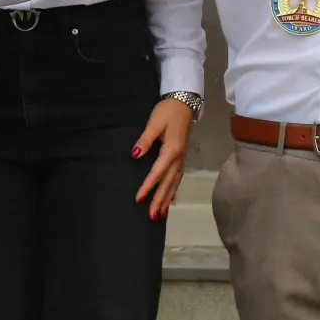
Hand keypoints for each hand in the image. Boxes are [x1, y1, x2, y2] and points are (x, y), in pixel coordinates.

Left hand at [134, 97, 194, 218]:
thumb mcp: (154, 123)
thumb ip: (144, 140)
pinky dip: (173, 190)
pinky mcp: (181, 157)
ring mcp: (182, 158)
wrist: (185, 103)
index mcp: (171, 150)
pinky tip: (170, 199)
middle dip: (159, 200)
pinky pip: (178, 177)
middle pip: (168, 183)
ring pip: (174, 182)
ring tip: (160, 214)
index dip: (148, 186)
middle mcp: (178, 158)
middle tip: (151, 216)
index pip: (157, 172)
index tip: (138, 198)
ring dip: (167, 198)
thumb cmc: (168, 112)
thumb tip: (134, 155)